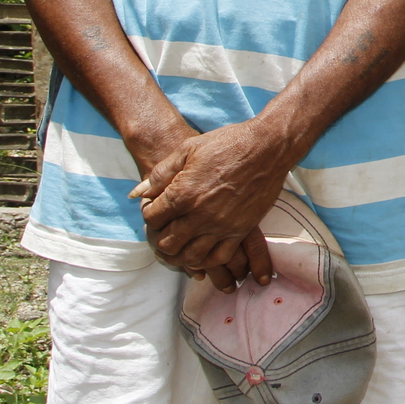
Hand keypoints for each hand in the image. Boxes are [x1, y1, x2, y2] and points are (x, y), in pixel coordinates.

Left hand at [129, 120, 287, 291]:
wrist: (267, 147)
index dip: (149, 215)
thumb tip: (138, 194)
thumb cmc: (226, 143)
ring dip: (181, 253)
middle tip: (166, 228)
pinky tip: (203, 251)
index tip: (155, 210)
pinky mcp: (240, 230)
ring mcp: (221, 225)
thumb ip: (160, 174)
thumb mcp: (187, 149)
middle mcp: (200, 215)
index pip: (152, 219)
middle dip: (161, 237)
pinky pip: (219, 257)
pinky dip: (207, 260)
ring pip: (191, 257)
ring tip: (181, 243)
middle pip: (167, 243)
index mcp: (183, 193)